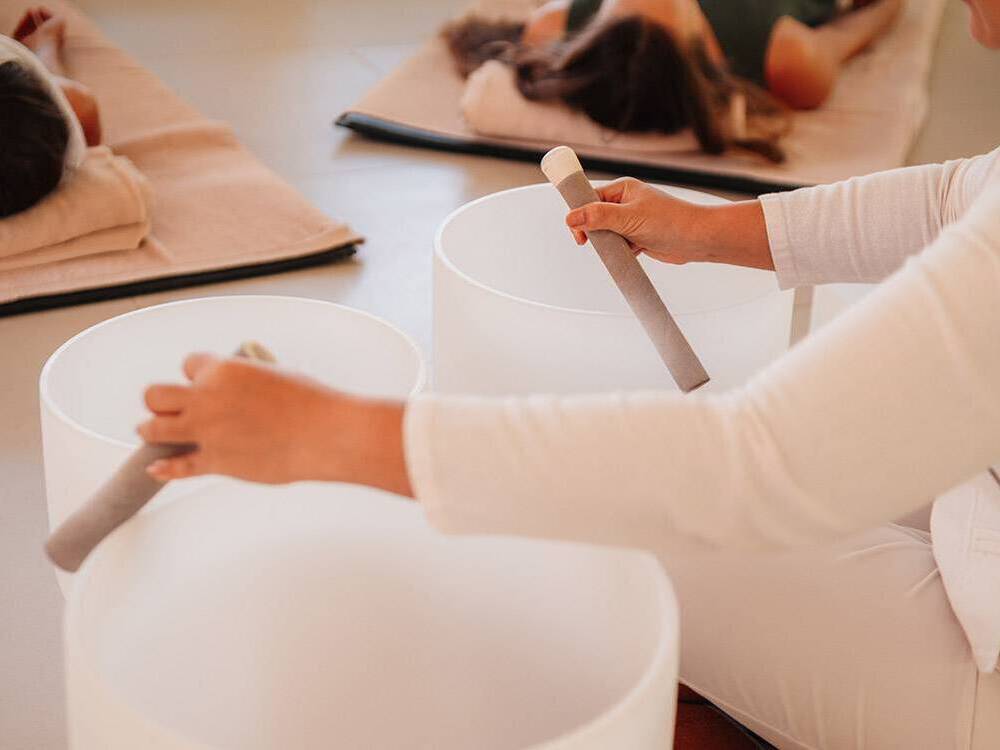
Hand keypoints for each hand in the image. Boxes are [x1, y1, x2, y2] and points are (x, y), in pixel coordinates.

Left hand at [137, 354, 412, 495]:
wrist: (327, 434)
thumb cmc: (311, 404)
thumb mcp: (273, 376)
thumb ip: (245, 385)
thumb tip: (238, 397)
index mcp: (223, 370)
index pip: (188, 364)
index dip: (194, 375)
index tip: (200, 384)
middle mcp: (207, 398)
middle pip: (155, 394)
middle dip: (159, 400)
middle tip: (168, 409)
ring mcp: (207, 431)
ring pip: (153, 428)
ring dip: (152, 429)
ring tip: (154, 432)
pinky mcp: (215, 461)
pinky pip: (177, 466)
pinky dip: (164, 468)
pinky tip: (156, 468)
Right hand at [565, 178, 708, 263]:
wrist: (697, 239)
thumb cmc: (671, 220)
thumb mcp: (629, 217)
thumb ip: (599, 217)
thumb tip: (571, 217)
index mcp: (622, 190)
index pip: (590, 198)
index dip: (580, 213)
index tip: (576, 229)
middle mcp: (625, 204)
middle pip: (595, 218)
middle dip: (593, 232)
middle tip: (592, 242)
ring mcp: (631, 221)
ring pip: (606, 234)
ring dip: (608, 243)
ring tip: (620, 246)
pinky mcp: (637, 238)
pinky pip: (618, 245)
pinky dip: (620, 252)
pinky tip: (630, 252)